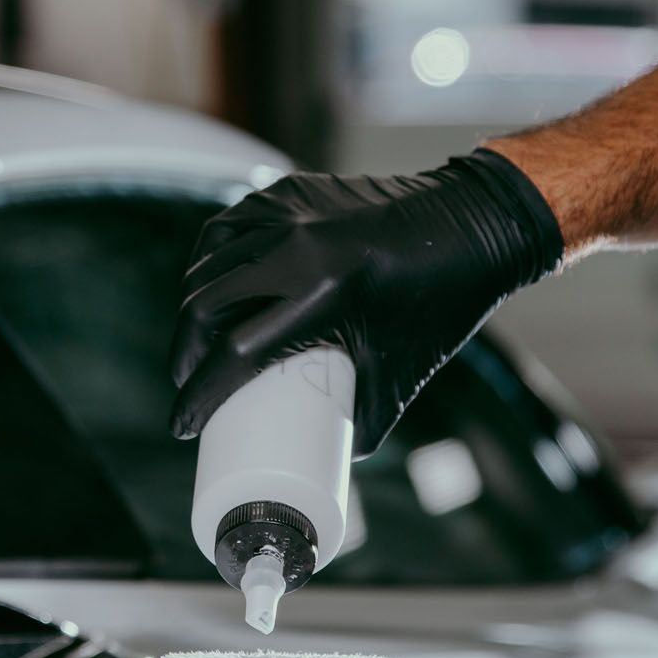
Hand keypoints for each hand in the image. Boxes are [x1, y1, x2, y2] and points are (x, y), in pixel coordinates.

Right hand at [168, 148, 562, 457]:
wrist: (474, 223)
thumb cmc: (441, 304)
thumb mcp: (401, 374)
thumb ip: (362, 426)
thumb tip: (326, 466)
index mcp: (325, 292)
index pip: (235, 352)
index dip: (198, 396)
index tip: (183, 426)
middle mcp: (298, 246)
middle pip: (205, 306)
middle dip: (186, 356)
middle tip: (191, 386)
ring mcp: (288, 211)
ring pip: (207, 264)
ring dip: (192, 310)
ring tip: (199, 347)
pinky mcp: (288, 191)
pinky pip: (228, 230)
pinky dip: (209, 264)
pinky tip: (209, 289)